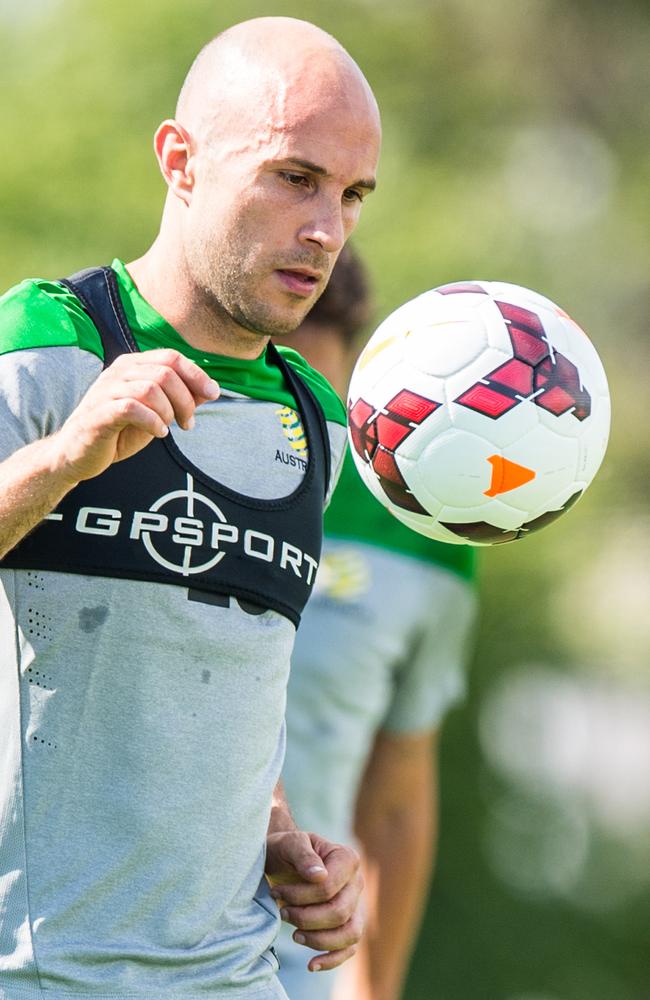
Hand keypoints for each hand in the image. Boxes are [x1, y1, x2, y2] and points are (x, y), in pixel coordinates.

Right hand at [52, 349, 219, 483]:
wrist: (78, 454)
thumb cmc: (119, 431)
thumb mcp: (156, 413)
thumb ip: (181, 399)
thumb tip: (212, 389)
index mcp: (132, 366)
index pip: (171, 357)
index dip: (196, 374)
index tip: (214, 394)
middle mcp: (118, 373)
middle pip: (165, 373)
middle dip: (186, 399)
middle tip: (188, 423)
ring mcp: (106, 392)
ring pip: (150, 388)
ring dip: (170, 411)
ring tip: (171, 428)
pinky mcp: (98, 414)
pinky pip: (132, 408)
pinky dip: (153, 421)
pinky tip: (159, 433)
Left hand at [265, 830, 363, 972]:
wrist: (283, 859)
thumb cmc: (285, 849)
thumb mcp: (288, 843)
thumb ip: (303, 855)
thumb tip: (319, 876)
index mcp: (347, 858)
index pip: (329, 888)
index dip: (301, 896)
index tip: (276, 893)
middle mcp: (357, 882)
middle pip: (340, 913)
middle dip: (306, 918)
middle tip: (282, 912)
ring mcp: (357, 905)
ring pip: (350, 934)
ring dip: (319, 940)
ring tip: (294, 935)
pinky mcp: (350, 923)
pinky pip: (350, 948)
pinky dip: (332, 959)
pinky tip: (311, 964)